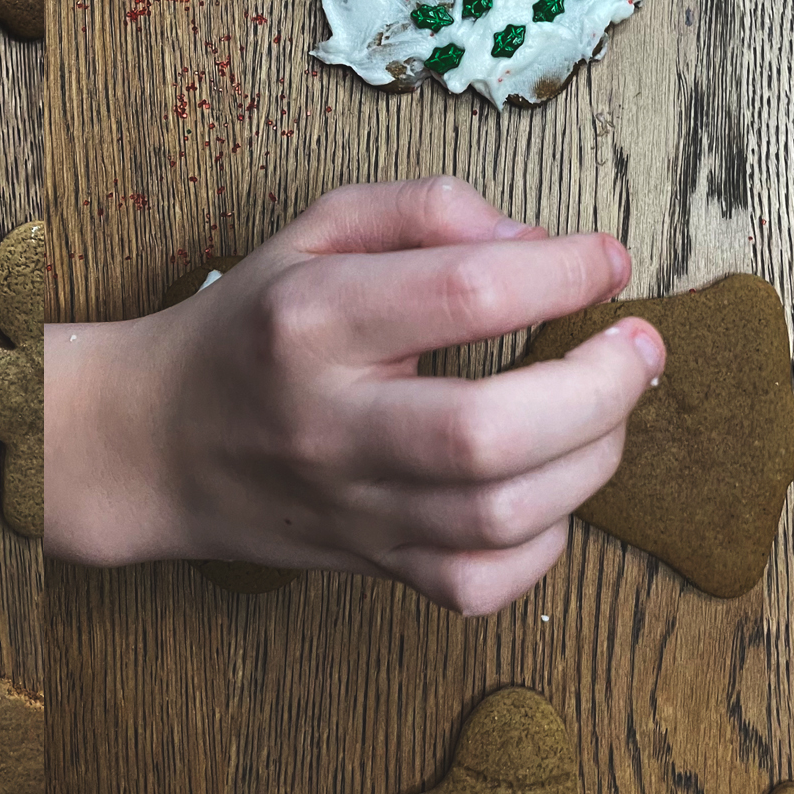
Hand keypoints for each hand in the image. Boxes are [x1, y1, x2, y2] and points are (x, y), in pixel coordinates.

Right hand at [45, 179, 661, 614]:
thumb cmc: (253, 326)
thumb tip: (537, 241)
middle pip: (489, 432)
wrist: (154, 443)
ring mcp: (353, 508)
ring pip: (500, 516)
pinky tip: (551, 484)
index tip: (606, 259)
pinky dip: (547, 540)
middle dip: (598, 386)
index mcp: (313, 319)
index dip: (564, 273)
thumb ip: (427, 210)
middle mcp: (331, 424)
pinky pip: (483, 583)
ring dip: (592, 458)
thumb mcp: (318, 229)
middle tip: (639, 346)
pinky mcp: (373, 567)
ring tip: (609, 406)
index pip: (464, 293)